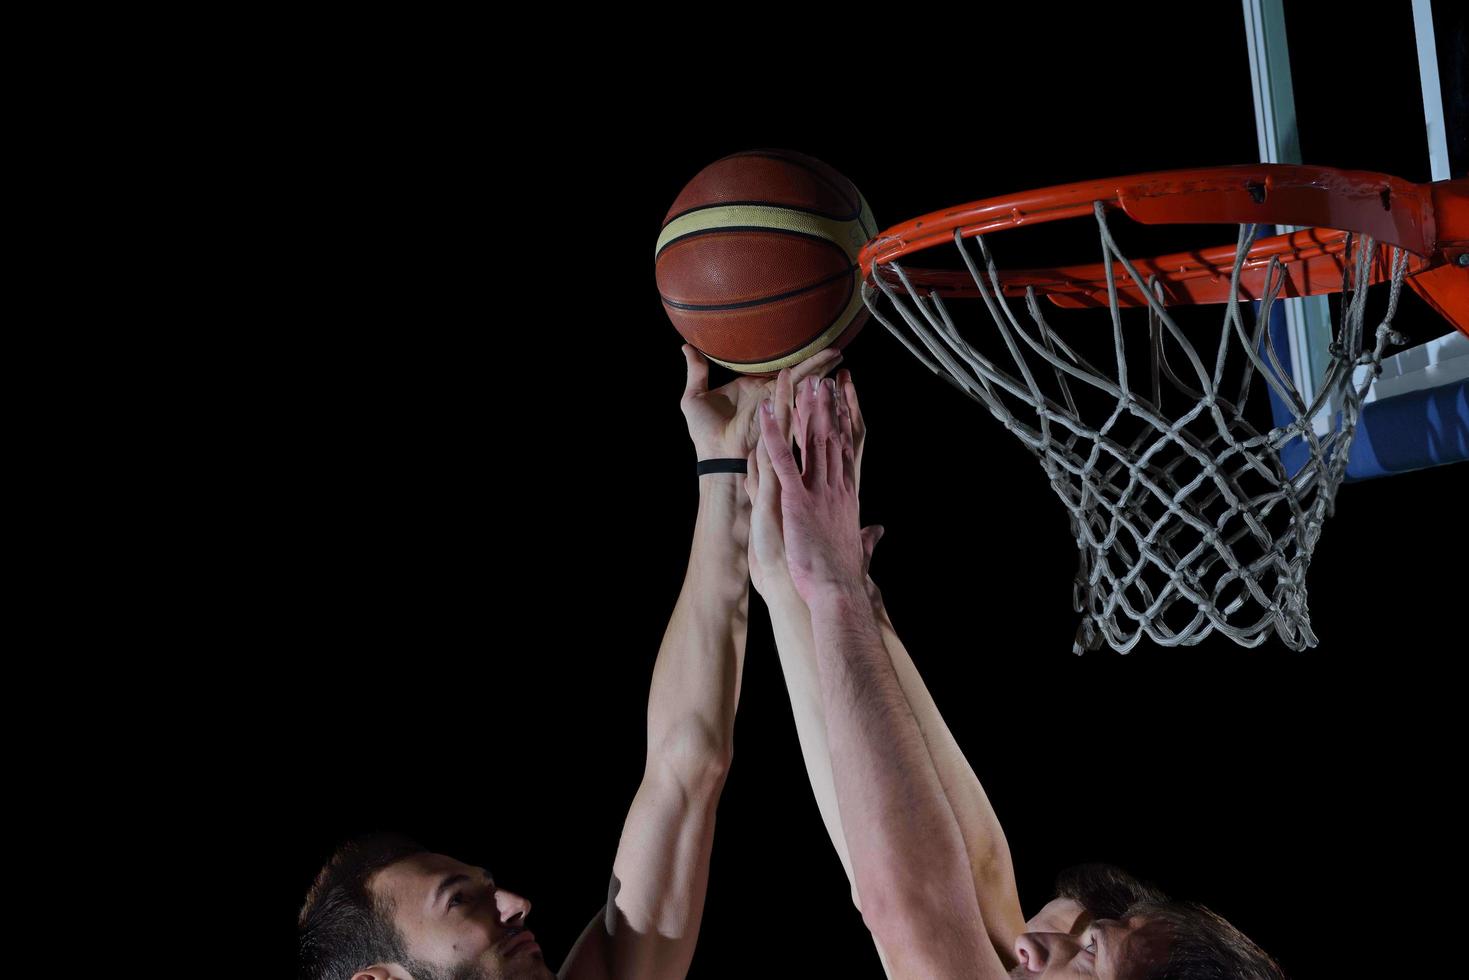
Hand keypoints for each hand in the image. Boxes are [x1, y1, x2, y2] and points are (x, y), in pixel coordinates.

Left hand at [680, 344, 841, 460]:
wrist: (717, 455)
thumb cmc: (705, 434)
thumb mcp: (695, 397)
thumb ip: (697, 371)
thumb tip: (687, 347)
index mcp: (752, 388)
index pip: (774, 367)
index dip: (789, 355)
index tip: (802, 340)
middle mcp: (769, 395)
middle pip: (796, 371)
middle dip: (815, 359)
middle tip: (834, 346)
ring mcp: (778, 402)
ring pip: (804, 378)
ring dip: (821, 366)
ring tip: (838, 353)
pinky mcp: (783, 409)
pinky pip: (801, 389)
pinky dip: (815, 378)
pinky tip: (830, 368)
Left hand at [755, 374, 866, 602]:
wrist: (837, 590)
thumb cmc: (845, 577)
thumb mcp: (859, 551)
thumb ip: (868, 538)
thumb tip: (877, 532)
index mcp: (847, 497)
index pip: (845, 453)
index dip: (843, 426)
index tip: (842, 404)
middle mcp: (835, 487)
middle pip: (831, 439)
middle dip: (827, 407)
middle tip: (824, 379)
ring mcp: (816, 489)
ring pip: (811, 440)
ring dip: (806, 409)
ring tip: (804, 381)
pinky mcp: (795, 497)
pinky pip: (781, 459)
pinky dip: (773, 434)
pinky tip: (767, 411)